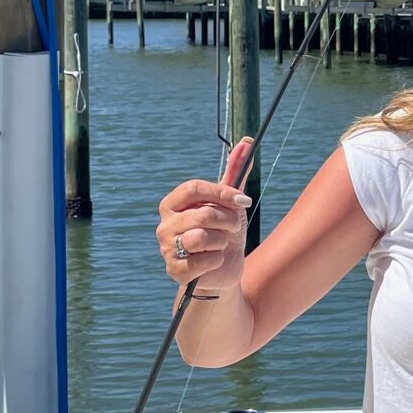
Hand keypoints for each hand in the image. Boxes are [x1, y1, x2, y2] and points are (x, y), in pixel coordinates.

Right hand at [157, 139, 253, 293]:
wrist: (223, 270)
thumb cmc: (223, 231)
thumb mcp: (230, 202)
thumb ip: (235, 173)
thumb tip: (248, 141)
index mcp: (173, 203)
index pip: (193, 188)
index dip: (221, 193)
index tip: (242, 201)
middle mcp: (165, 224)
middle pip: (203, 214)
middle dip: (227, 221)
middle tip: (232, 227)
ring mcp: (166, 248)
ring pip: (202, 238)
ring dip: (222, 241)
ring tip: (220, 245)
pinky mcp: (174, 271)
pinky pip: (204, 261)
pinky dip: (217, 261)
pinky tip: (213, 262)